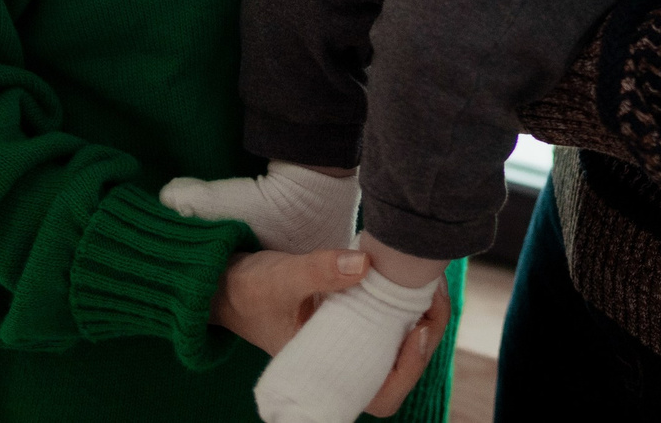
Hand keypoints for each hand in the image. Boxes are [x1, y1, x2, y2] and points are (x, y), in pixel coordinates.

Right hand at [211, 248, 447, 414]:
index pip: (379, 396)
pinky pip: (388, 327)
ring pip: (399, 348)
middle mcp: (340, 369)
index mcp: (323, 377)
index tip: (418, 331)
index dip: (407, 370)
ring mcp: (348, 349)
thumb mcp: (281, 277)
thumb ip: (320, 271)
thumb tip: (365, 264)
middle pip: (399, 372)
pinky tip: (412, 282)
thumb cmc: (249, 291)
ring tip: (430, 285)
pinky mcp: (351, 327)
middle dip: (426, 336)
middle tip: (434, 296)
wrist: (226, 284)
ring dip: (421, 319)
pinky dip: (405, 307)